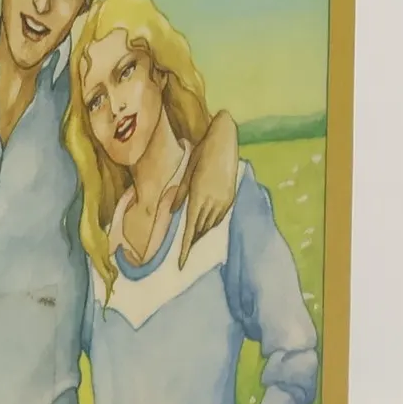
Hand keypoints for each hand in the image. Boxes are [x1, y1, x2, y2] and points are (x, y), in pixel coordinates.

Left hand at [179, 109, 240, 264]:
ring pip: (210, 225)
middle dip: (191, 243)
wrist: (224, 140)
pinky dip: (211, 224)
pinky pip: (219, 217)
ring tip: (192, 241)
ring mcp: (223, 200)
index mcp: (198, 196)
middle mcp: (212, 201)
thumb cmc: (201, 153)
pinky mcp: (230, 197)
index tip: (181, 263)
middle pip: (200, 230)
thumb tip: (172, 212)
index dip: (185, 249)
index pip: (190, 230)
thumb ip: (180, 194)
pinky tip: (206, 226)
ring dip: (201, 234)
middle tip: (184, 255)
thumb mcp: (187, 172)